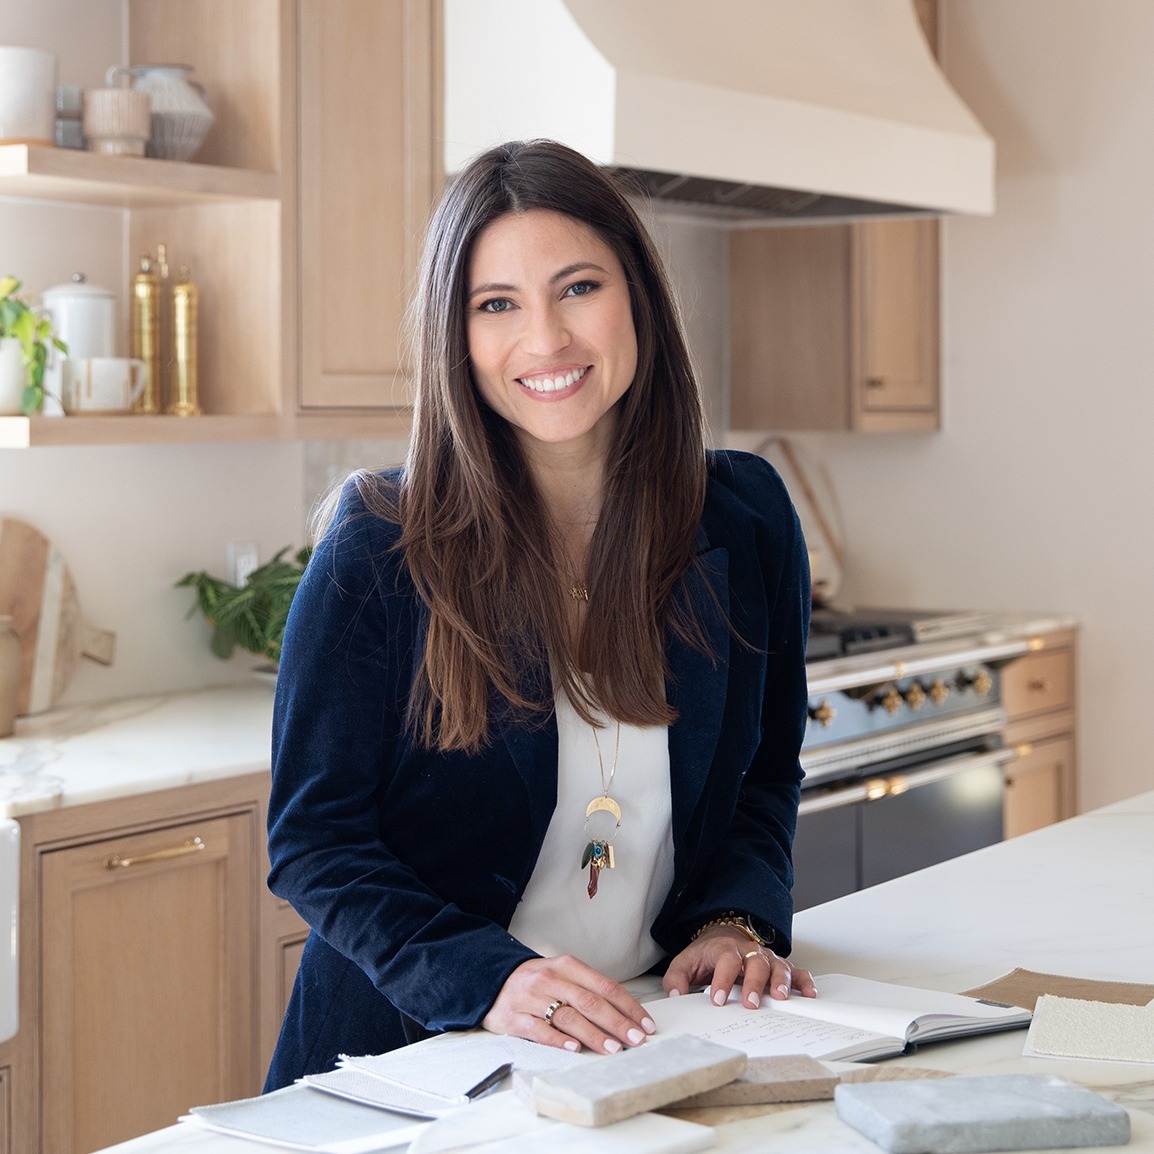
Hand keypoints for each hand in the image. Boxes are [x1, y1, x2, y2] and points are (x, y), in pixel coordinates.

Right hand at [482, 954, 656, 1052]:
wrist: (491, 979)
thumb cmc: (535, 981)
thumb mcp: (561, 974)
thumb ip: (588, 989)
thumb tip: (624, 1012)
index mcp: (567, 966)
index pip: (605, 985)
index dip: (628, 1005)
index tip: (646, 1024)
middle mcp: (550, 979)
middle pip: (590, 1001)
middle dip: (617, 1022)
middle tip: (636, 1039)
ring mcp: (531, 998)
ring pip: (567, 1016)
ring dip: (593, 1034)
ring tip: (612, 1048)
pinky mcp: (513, 1017)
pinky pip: (538, 1029)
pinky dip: (557, 1040)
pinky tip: (573, 1048)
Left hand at [662, 927, 817, 1007]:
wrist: (721, 936)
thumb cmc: (707, 954)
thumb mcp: (685, 962)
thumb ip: (676, 978)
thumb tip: (675, 995)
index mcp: (725, 949)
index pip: (726, 961)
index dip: (723, 980)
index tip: (718, 999)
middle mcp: (748, 952)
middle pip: (755, 963)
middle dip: (754, 983)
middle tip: (750, 1002)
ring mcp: (766, 958)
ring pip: (777, 966)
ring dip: (780, 981)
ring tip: (781, 998)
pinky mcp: (778, 966)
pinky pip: (796, 971)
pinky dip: (804, 982)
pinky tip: (808, 994)